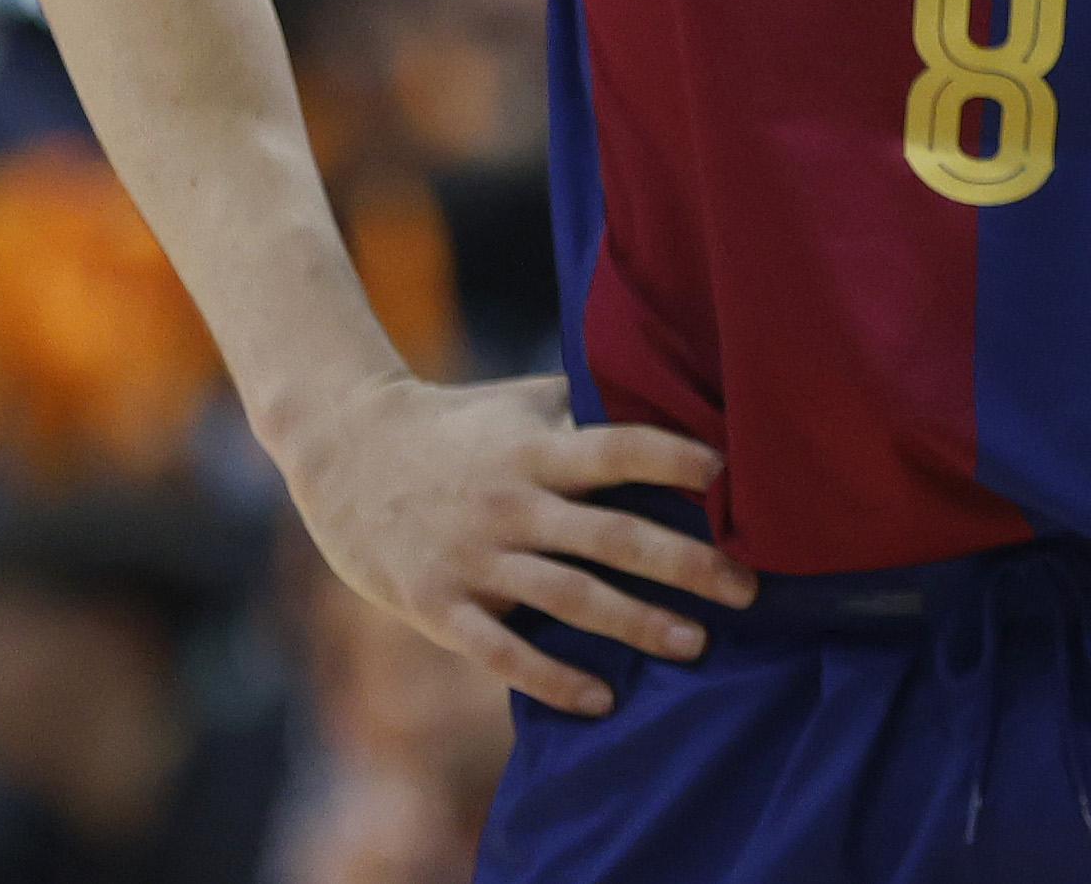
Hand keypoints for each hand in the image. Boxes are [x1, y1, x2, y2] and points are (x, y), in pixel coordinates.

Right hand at [275, 372, 757, 716]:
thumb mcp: (513, 402)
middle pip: (611, 535)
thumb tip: (666, 391)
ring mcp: (475, 558)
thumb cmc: (449, 424)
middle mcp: (511, 503)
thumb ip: (581, 406)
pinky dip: (554, 679)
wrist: (341, 450)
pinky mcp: (440, 605)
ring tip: (696, 644)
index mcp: (533, 449)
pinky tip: (602, 698)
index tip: (729, 474)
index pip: (616, 449)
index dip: (672, 458)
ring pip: (569, 598)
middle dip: (686, 563)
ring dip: (637, 623)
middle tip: (749, 587)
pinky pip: (504, 652)